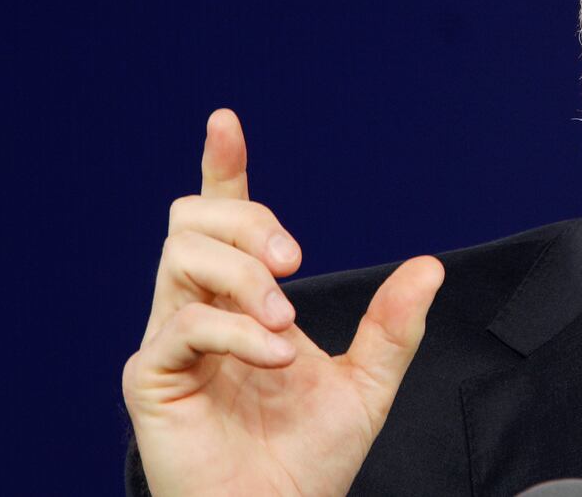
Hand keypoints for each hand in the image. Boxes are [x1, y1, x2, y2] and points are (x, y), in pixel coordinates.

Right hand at [122, 109, 442, 496]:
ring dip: (244, 277)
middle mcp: (200, 309)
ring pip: (183, 256)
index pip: (224, 218)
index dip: (222, 167)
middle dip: (247, 220)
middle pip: (194, 219)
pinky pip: (184, 324)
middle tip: (293, 261)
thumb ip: (393, 325)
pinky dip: (237, 332)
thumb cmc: (309, 459)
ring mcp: (171, 341)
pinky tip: (274, 355)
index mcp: (243, 300)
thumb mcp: (367, 384)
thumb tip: (429, 267)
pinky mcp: (152, 377)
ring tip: (285, 325)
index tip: (226, 121)